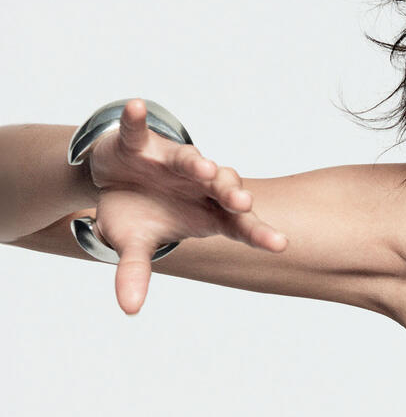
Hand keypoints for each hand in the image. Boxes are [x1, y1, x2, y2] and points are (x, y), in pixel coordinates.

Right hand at [82, 97, 286, 314]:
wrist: (113, 181)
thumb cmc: (138, 215)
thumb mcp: (133, 244)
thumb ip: (135, 271)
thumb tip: (130, 309)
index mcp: (208, 214)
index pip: (241, 227)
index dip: (260, 234)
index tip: (280, 244)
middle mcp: (200, 185)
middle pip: (223, 189)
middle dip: (232, 193)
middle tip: (241, 202)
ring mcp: (173, 162)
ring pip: (191, 160)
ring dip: (196, 163)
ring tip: (203, 167)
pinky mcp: (143, 143)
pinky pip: (141, 130)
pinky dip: (138, 120)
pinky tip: (136, 107)